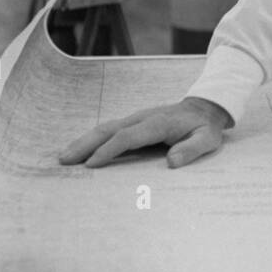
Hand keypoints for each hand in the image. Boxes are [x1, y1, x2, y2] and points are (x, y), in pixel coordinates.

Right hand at [58, 97, 231, 168]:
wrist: (204, 108)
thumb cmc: (204, 128)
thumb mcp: (207, 139)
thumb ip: (192, 149)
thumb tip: (172, 162)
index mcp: (158, 124)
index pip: (128, 136)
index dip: (109, 149)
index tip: (92, 163)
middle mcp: (142, 118)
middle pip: (109, 129)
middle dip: (86, 144)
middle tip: (65, 160)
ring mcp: (136, 119)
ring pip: (105, 128)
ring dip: (84, 141)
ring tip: (64, 156)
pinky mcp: (133, 123)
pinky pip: (109, 131)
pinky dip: (92, 139)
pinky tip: (79, 150)